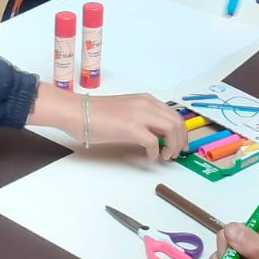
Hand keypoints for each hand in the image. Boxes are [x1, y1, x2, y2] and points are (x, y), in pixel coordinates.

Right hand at [27, 85, 188, 160]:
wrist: (77, 112)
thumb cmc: (95, 114)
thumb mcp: (126, 112)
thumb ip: (143, 119)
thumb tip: (156, 135)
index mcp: (145, 100)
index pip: (174, 114)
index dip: (181, 131)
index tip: (181, 143)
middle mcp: (146, 104)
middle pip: (177, 122)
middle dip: (181, 140)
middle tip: (178, 153)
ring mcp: (139, 115)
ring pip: (171, 129)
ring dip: (173, 146)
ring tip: (166, 156)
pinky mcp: (131, 128)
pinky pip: (153, 142)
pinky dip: (155, 153)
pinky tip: (150, 158)